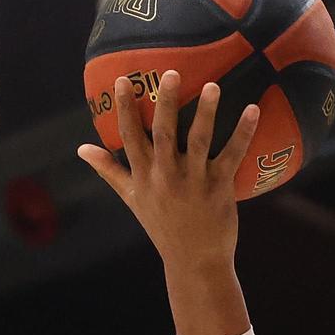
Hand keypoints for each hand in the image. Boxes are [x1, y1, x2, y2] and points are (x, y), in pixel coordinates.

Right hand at [78, 68, 260, 270]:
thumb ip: (109, 171)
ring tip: (212, 85)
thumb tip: (82, 149)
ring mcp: (193, 181)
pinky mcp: (219, 188)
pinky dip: (243, 132)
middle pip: (162, 133)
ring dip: (206, 112)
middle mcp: (165, 176)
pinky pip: (232, 155)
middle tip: (170, 73)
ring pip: (198, 140)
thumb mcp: (132, 198)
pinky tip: (252, 110)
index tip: (124, 80)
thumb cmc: (162, 227)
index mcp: (143, 175)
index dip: (125, 107)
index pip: (129, 136)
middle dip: (165, 102)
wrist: (194, 261)